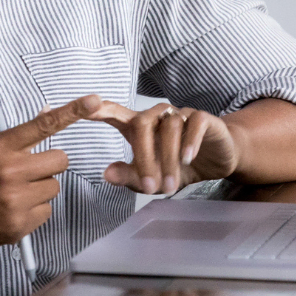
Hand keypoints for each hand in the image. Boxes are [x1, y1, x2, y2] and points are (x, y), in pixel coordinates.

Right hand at [0, 96, 101, 255]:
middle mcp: (10, 172)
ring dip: (39, 189)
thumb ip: (12, 139)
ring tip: (12, 194)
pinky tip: (10, 211)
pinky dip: (33, 211)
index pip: (42, 125)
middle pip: (59, 160)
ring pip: (54, 187)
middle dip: (47, 165)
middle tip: (28, 171)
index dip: (72, 111)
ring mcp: (15, 200)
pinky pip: (46, 212)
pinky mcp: (18, 225)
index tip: (94, 100)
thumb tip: (46, 115)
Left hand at [92, 101, 239, 194]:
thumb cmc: (178, 165)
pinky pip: (193, 123)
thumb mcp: (152, 178)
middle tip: (148, 186)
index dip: (96, 110)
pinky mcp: (202, 117)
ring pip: (170, 127)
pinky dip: (189, 141)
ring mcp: (180, 114)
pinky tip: (187, 159)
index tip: (78, 109)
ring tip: (170, 185)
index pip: (113, 112)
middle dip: (144, 157)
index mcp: (138, 125)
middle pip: (142, 124)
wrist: (217, 159)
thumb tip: (106, 174)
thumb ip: (129, 176)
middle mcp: (157, 115)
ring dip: (168, 159)